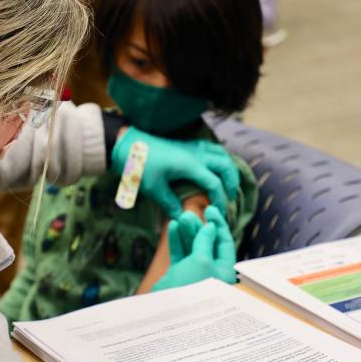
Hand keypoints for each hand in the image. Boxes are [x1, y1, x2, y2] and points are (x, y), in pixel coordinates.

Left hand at [111, 126, 239, 217]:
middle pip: (225, 166)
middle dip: (232, 182)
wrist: (128, 144)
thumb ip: (170, 204)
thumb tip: (183, 218)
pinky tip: (216, 168)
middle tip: (230, 198)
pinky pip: (213, 148)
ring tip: (228, 183)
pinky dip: (220, 158)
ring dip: (229, 168)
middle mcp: (196, 154)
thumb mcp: (153, 188)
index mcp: (190, 165)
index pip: (214, 184)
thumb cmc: (140, 166)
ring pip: (222, 153)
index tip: (218, 213)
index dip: (220, 200)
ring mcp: (194, 146)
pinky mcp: (189, 143)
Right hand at [152, 206, 237, 290]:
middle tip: (189, 214)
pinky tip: (172, 227)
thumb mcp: (202, 261)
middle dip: (199, 227)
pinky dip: (177, 241)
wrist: (166, 311)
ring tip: (180, 217)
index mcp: (224, 273)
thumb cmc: (190, 288)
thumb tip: (210, 227)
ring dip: (187, 232)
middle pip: (208, 244)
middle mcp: (211, 273)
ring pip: (192, 248)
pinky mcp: (179, 275)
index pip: (224, 243)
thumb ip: (205, 241)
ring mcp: (194, 274)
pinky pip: (180, 254)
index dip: (218, 225)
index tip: (210, 209)